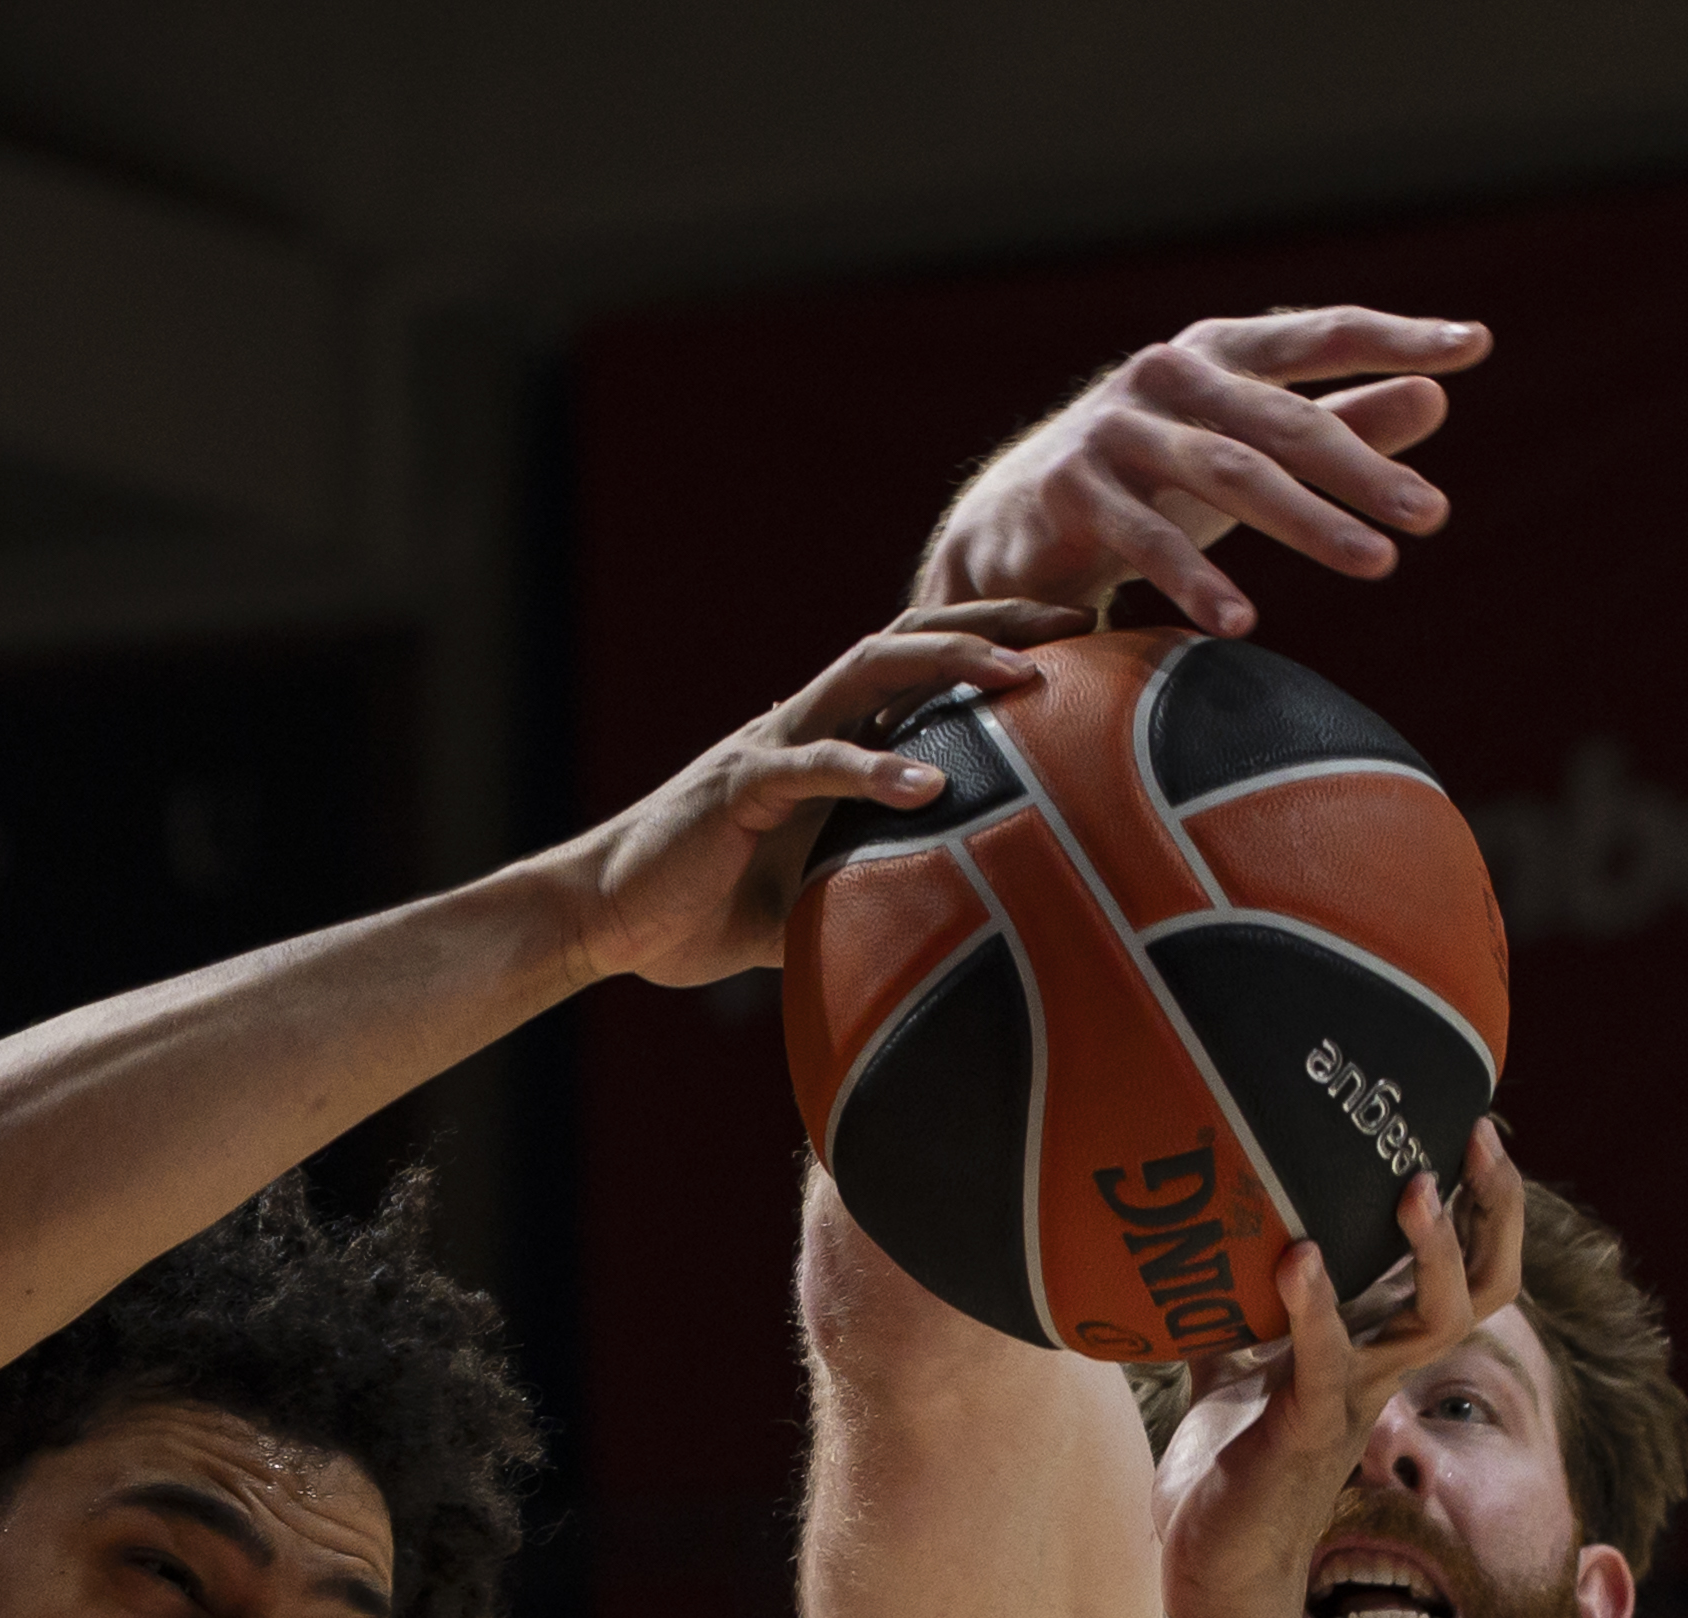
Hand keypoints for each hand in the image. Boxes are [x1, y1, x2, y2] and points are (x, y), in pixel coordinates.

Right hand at [546, 601, 1087, 991]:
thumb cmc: (709, 909)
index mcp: (831, 736)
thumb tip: (969, 928)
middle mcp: (807, 720)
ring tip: (1021, 674)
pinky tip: (928, 787)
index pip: (924, 665)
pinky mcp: (738, 785)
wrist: (606, 918)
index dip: (998, 639)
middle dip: (996, 621)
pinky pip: (813, 766)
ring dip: (949, 664)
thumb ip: (883, 887)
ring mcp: (772, 744)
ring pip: (869, 672)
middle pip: (911, 638)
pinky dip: (871, 770)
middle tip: (1079, 620)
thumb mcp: (822, 896)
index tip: (1081, 638)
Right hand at [919, 311, 1491, 631]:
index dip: (1397, 338)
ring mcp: (1114, 429)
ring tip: (1375, 564)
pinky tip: (1244, 622)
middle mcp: (1167, 375)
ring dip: (1306, 523)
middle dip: (1361, 468)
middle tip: (1431, 515)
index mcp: (1218, 353)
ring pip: (1228, 473)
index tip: (1473, 345)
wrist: (1008, 528)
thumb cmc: (1148, 482)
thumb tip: (1437, 398)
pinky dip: (1196, 582)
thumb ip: (1337, 424)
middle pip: (1283, 418)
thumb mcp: (1247, 451)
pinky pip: (1146, 538)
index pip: (1319, 334)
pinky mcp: (1068, 492)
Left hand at [1150, 1120, 1521, 1617]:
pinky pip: (1324, 1361)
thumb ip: (1226, 1314)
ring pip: (1434, 1320)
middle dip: (1495, 1210)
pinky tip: (1302, 1259)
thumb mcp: (1225, 1376)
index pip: (1458, 1267)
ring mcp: (1350, 1401)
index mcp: (1371, 1349)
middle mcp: (1380, 1370)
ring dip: (1431, 1252)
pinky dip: (1314, 1308)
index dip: (1481, 1203)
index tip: (1471, 1125)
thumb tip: (1188, 1247)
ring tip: (1415, 1185)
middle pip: (1484, 1285)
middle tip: (1484, 1135)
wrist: (1213, 1576)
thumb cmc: (1224, 1480)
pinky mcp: (1304, 1432)